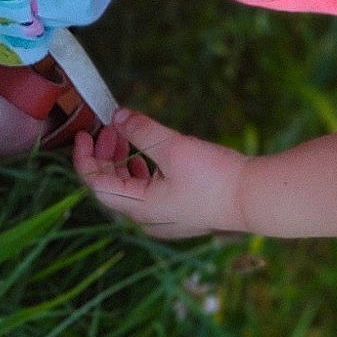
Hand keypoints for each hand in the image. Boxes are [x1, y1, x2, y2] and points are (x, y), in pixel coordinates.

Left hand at [73, 109, 249, 239]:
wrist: (253, 198)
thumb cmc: (213, 176)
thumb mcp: (172, 147)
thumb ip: (142, 131)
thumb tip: (117, 116)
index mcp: (138, 208)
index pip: (96, 185)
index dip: (84, 159)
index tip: (84, 133)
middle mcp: (146, 219)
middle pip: (111, 188)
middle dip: (104, 156)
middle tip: (108, 128)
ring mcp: (163, 219)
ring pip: (129, 190)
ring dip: (122, 162)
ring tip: (125, 136)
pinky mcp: (179, 213)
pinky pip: (147, 193)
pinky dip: (140, 172)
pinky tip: (147, 156)